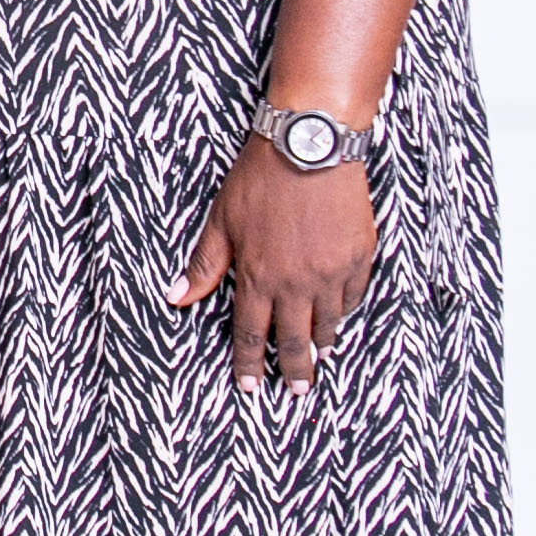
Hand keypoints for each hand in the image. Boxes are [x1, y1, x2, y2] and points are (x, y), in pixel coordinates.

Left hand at [171, 133, 374, 392]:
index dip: (250, 365)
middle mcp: (296, 283)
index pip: (252, 336)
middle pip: (295, 341)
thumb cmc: (260, 177)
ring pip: (328, 323)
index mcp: (258, 278)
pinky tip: (340, 316)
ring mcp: (331, 272)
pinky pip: (353, 296)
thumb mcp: (222, 220)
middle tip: (296, 392)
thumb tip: (177, 296)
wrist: (310, 143)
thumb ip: (205, 264)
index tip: (250, 387)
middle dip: (294, 371)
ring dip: (322, 344)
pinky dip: (345, 310)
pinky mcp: (358, 255)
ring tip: (321, 357)